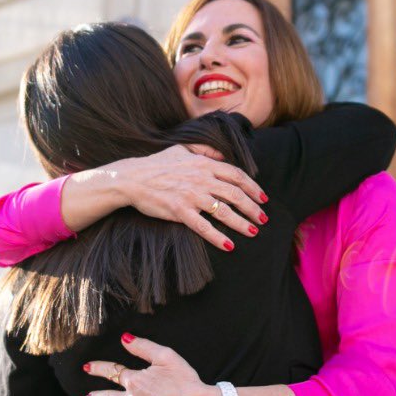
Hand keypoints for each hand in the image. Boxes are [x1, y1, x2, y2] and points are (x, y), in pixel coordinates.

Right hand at [98, 146, 268, 251]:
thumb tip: (221, 155)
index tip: (263, 197)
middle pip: (235, 194)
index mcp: (204, 164)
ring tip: (253, 231)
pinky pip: (204, 227)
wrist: (132, 178)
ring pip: (224, 211)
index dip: (253, 187)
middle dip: (253, 207)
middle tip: (263, 218)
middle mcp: (201, 179)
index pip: (236, 175)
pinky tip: (229, 245)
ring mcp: (191, 196)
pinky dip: (218, 237)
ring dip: (242, 222)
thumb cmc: (156, 164)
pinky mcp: (180, 211)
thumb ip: (203, 150)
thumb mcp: (181, 149)